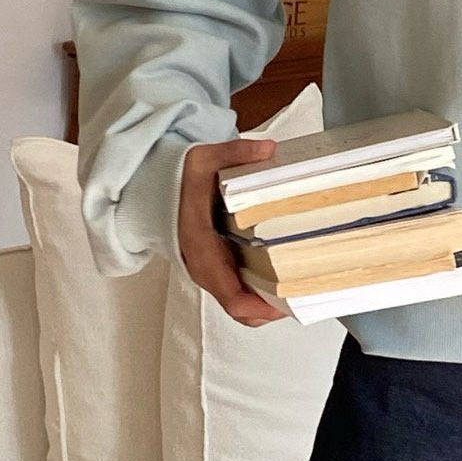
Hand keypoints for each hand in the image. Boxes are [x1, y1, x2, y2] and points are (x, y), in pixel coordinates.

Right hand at [176, 136, 289, 326]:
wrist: (155, 191)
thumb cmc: (179, 180)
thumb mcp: (203, 159)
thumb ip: (235, 152)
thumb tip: (268, 149)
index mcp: (202, 248)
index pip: (231, 296)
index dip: (261, 307)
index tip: (288, 301)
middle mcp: (205, 268)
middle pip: (242, 311)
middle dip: (274, 309)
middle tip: (306, 294)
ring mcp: (211, 273)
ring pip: (243, 307)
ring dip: (270, 303)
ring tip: (302, 289)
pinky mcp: (218, 270)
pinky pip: (241, 294)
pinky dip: (262, 295)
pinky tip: (287, 280)